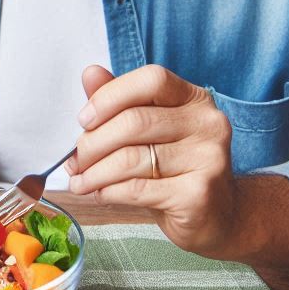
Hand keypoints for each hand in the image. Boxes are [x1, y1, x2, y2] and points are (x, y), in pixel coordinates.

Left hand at [66, 64, 236, 256]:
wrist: (214, 217)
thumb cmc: (173, 169)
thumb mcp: (148, 130)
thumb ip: (120, 101)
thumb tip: (90, 73)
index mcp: (194, 99)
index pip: (151, 80)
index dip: (110, 96)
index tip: (83, 119)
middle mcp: (208, 123)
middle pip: (134, 122)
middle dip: (93, 143)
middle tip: (74, 161)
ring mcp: (208, 159)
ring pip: (131, 158)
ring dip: (94, 172)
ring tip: (79, 181)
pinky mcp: (199, 194)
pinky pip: (137, 189)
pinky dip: (108, 191)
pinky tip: (97, 194)